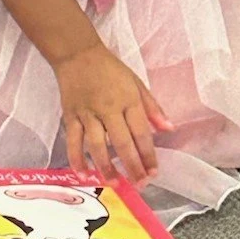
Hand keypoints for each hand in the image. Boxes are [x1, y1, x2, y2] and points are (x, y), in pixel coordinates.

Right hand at [54, 44, 173, 184]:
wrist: (77, 54)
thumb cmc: (110, 68)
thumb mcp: (136, 82)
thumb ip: (152, 108)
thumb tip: (169, 128)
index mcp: (128, 100)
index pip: (141, 132)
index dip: (148, 154)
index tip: (153, 172)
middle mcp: (109, 108)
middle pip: (122, 142)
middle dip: (132, 166)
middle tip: (139, 184)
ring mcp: (88, 113)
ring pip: (96, 145)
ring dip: (106, 166)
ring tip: (115, 183)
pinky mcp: (70, 116)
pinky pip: (73, 141)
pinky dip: (76, 158)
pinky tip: (83, 173)